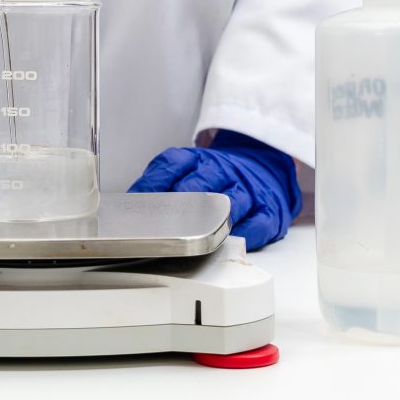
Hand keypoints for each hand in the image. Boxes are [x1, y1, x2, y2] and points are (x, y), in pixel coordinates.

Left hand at [128, 131, 302, 250]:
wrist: (263, 168)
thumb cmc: (217, 175)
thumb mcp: (189, 167)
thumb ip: (162, 181)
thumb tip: (131, 203)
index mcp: (198, 159)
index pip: (172, 164)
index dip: (155, 182)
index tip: (139, 201)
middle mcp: (223, 171)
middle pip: (200, 182)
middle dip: (182, 200)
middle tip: (164, 219)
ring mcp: (247, 191)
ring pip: (230, 202)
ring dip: (211, 218)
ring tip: (195, 231)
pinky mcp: (268, 211)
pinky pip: (258, 223)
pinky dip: (244, 233)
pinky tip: (230, 240)